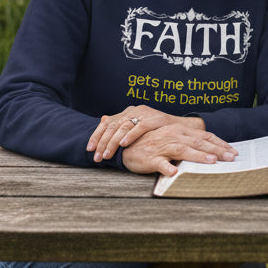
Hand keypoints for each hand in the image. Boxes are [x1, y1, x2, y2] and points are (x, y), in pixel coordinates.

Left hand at [87, 106, 205, 162]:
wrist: (178, 127)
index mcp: (126, 113)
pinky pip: (138, 128)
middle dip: (102, 142)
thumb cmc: (155, 130)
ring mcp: (142, 114)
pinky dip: (130, 136)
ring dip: (113, 142)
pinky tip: (123, 145)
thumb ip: (121, 126)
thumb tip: (102, 122)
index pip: (106, 123)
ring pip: (122, 127)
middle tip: (97, 156)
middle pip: (112, 126)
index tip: (89, 149)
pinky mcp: (152, 119)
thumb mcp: (136, 127)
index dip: (96, 135)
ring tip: (106, 154)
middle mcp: (132, 111)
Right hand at [118, 125, 237, 176]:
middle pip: (198, 143)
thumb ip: (190, 142)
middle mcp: (174, 136)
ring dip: (197, 156)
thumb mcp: (173, 138)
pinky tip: (174, 173)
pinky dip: (167, 168)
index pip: (204, 136)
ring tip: (211, 162)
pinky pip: (160, 164)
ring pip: (183, 150)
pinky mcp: (151, 158)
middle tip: (231, 157)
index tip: (233, 151)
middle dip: (216, 150)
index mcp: (180, 131)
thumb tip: (211, 149)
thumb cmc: (153, 143)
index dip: (220, 143)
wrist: (127, 145)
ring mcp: (162, 147)